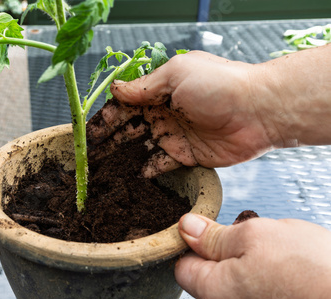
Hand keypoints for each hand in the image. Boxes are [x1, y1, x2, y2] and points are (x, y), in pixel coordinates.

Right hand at [87, 51, 280, 176]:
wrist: (259, 111)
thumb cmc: (220, 85)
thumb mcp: (176, 75)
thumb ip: (144, 86)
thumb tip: (115, 89)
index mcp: (160, 90)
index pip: (124, 105)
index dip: (105, 117)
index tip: (87, 132)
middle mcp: (164, 112)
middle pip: (128, 127)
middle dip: (108, 139)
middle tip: (88, 155)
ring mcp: (174, 134)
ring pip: (140, 147)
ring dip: (122, 155)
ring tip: (102, 169)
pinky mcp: (186, 155)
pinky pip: (161, 164)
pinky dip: (146, 169)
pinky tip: (133, 174)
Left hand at [174, 213, 330, 298]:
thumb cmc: (310, 270)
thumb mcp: (254, 234)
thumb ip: (214, 235)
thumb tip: (187, 228)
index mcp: (215, 293)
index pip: (183, 266)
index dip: (194, 244)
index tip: (209, 230)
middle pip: (213, 277)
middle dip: (228, 253)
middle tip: (256, 241)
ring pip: (240, 286)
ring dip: (253, 267)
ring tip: (281, 258)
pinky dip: (271, 283)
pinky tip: (292, 274)